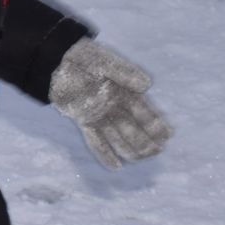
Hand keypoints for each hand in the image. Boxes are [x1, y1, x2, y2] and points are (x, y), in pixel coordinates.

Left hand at [49, 38, 172, 169]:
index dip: (156, 123)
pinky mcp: (84, 121)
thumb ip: (125, 73)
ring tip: (140, 158)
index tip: (167, 135)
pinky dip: (104, 153)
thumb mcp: (105, 62)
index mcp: (125, 92)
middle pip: (134, 128)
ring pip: (118, 137)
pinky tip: (115, 166)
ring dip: (130, 148)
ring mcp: (99, 116)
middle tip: (156, 151)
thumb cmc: (85, 58)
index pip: (144, 111)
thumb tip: (147, 84)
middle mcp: (115, 107)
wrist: (57, 61)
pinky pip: (96, 140)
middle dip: (145, 140)